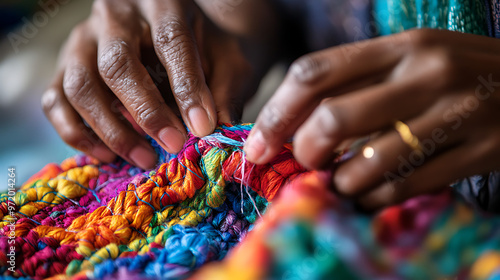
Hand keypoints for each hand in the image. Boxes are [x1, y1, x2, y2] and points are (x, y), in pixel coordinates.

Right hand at [42, 0, 260, 168]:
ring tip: (145, 157)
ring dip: (112, 130)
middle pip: (117, 64)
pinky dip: (78, 134)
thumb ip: (226, 91)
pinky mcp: (64, 67)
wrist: (183, 37)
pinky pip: (55, 101)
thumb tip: (219, 130)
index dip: (186, 88)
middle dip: (146, 112)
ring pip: (81, 86)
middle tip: (172, 145)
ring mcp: (83, 40)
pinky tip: (109, 154)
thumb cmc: (209, 52)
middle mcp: (116, 17)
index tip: (201, 128)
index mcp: (163, 4)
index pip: (171, 42)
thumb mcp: (229, 62)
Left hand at [244, 29, 499, 208]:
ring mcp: (456, 114)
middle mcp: (426, 73)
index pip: (316, 73)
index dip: (276, 113)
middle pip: (333, 118)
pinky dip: (373, 198)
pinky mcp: (480, 152)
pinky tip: (367, 194)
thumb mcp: (409, 60)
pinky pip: (405, 186)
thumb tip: (291, 125)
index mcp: (401, 46)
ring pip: (367, 162)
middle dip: (304, 150)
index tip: (257, 145)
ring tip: (341, 180)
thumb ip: (355, 84)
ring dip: (340, 181)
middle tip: (306, 162)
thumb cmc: (455, 74)